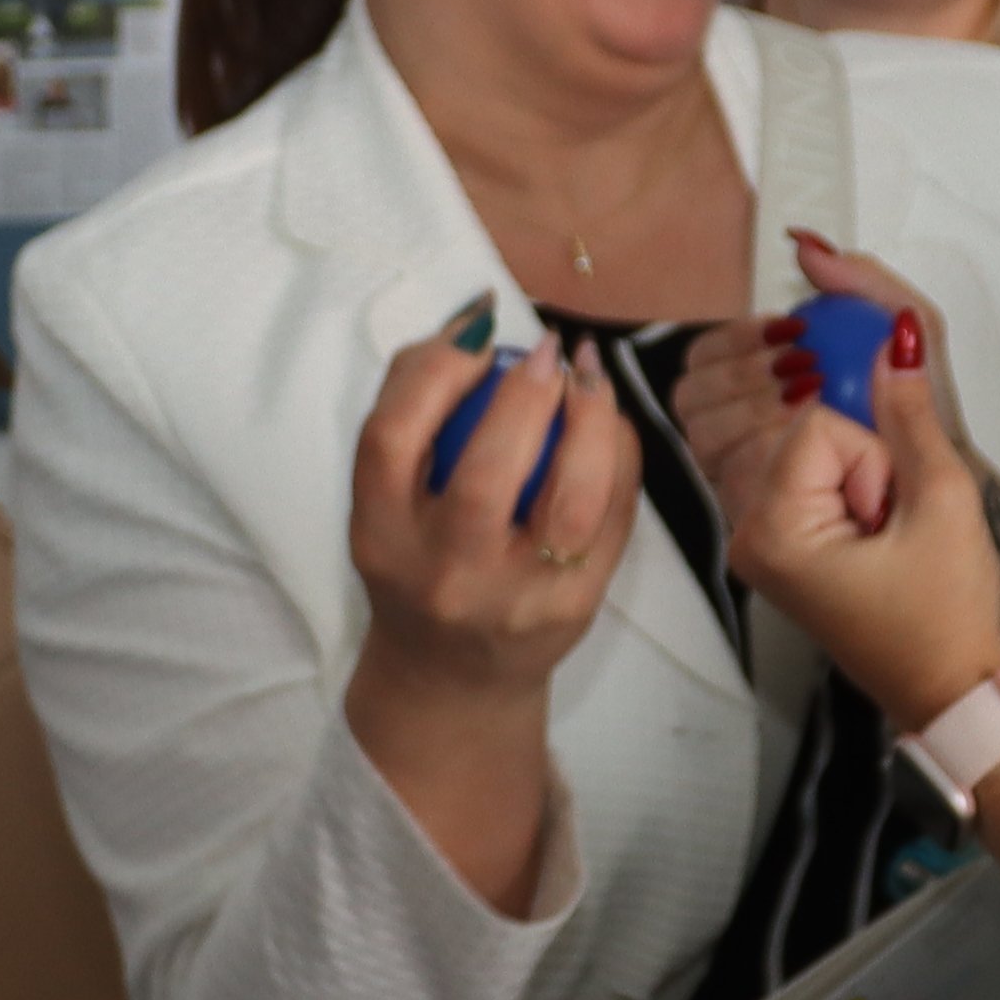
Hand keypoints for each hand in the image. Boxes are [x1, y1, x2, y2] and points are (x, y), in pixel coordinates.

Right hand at [347, 330, 641, 701]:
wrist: (452, 681)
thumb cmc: (419, 565)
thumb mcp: (386, 504)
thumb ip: (412, 419)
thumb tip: (474, 318)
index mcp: (380, 535)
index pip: (391, 438)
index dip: (434, 368)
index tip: (475, 331)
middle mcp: (443, 574)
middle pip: (487, 471)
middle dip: (526, 393)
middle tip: (547, 349)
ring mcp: (515, 599)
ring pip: (571, 499)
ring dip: (592, 421)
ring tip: (590, 378)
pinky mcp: (576, 609)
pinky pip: (613, 516)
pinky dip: (619, 456)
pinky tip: (610, 424)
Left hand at [704, 283, 999, 723]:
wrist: (946, 685)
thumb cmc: (945, 612)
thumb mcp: (943, 499)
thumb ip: (911, 411)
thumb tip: (892, 335)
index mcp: (771, 531)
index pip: (815, 422)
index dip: (873, 456)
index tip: (890, 515)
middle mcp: (744, 534)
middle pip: (800, 431)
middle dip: (860, 465)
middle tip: (886, 530)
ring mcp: (754, 542)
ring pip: (804, 451)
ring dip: (854, 478)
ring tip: (879, 537)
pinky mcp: (773, 545)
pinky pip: (803, 477)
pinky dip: (844, 491)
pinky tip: (870, 534)